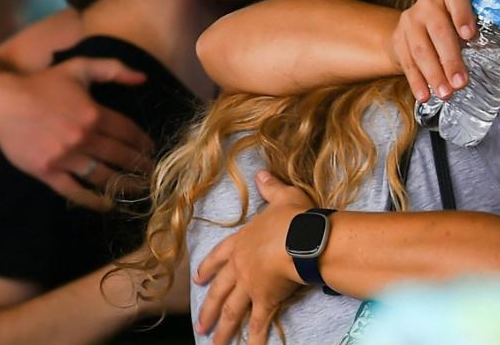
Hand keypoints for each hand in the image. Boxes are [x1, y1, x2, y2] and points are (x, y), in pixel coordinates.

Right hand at [0, 57, 153, 209]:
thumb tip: (143, 78)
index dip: (144, 143)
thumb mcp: (79, 67)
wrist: (0, 104)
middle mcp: (83, 137)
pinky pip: (75, 191)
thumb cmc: (42, 84)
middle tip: (152, 173)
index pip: (128, 132)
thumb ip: (113, 69)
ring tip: (139, 190)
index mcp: (93, 113)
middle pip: (121, 156)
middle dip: (140, 166)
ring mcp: (65, 157)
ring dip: (124, 185)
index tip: (152, 150)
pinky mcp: (48, 172)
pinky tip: (108, 204)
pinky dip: (93, 200)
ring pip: (103, 176)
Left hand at [194, 171, 314, 344]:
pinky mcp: (266, 299)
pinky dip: (252, 338)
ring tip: (212, 343)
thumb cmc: (294, 217)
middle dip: (208, 308)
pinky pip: (258, 322)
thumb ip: (270, 187)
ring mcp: (251, 285)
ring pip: (232, 310)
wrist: (302, 239)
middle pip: (220, 291)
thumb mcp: (283, 195)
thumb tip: (262, 173)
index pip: (219, 256)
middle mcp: (241, 266)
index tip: (198, 278)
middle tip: (199, 325)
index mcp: (242, 241)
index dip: (208, 267)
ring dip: (221, 328)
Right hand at [392, 0, 477, 101]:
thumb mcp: (470, 32)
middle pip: (439, 31)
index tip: (469, 35)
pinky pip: (407, 63)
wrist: (416, 29)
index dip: (463, 16)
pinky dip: (417, 81)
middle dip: (450, 59)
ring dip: (434, 75)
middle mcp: (428, 5)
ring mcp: (410, 21)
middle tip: (461, 83)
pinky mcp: (398, 40)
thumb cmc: (452, 30)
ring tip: (446, 94)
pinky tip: (425, 95)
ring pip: (421, 50)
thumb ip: (494, 50)